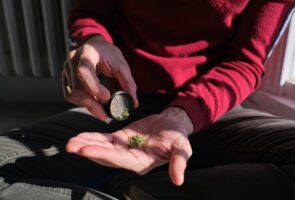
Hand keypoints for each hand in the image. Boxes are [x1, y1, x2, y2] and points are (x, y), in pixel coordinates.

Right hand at [62, 35, 138, 120]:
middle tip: (104, 115)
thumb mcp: (121, 65)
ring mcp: (67, 69)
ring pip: (73, 93)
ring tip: (101, 108)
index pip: (84, 71)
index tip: (107, 97)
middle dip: (92, 104)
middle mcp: (73, 61)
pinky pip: (70, 95)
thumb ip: (128, 83)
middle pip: (78, 88)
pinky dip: (81, 102)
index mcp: (87, 54)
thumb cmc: (108, 54)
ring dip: (87, 104)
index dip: (94, 87)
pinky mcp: (65, 78)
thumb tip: (132, 103)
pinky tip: (92, 102)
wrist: (95, 46)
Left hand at [66, 107, 193, 185]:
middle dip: (89, 151)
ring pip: (102, 147)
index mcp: (141, 162)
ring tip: (70, 143)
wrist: (172, 124)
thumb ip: (179, 163)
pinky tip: (80, 136)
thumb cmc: (178, 137)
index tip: (86, 150)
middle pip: (106, 156)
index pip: (119, 160)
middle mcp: (129, 158)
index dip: (103, 155)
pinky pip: (104, 139)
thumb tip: (178, 180)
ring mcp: (123, 148)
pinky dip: (92, 137)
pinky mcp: (120, 139)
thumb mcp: (182, 148)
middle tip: (71, 146)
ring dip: (86, 144)